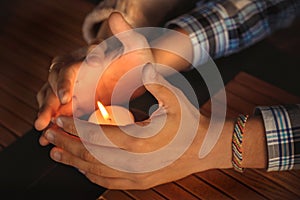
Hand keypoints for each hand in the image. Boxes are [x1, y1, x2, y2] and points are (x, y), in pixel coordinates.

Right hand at [35, 12, 152, 130]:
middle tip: (45, 120)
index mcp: (84, 58)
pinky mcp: (78, 102)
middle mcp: (75, 73)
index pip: (68, 68)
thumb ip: (125, 32)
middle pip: (52, 86)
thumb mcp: (135, 44)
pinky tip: (48, 138)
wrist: (141, 73)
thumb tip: (114, 15)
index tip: (66, 98)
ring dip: (46, 115)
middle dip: (48, 104)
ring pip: (51, 100)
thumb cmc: (137, 58)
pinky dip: (55, 124)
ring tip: (43, 131)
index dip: (63, 83)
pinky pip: (62, 113)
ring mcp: (74, 88)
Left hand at [42, 63, 231, 188]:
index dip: (74, 126)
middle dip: (65, 143)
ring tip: (54, 152)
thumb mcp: (176, 98)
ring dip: (72, 161)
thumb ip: (156, 82)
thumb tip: (141, 66)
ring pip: (94, 171)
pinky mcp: (139, 183)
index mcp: (139, 140)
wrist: (205, 149)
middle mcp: (134, 163)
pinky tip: (80, 167)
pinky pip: (107, 181)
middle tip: (47, 135)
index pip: (95, 134)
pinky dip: (89, 173)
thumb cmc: (190, 122)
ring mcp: (136, 176)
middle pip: (89, 155)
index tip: (58, 119)